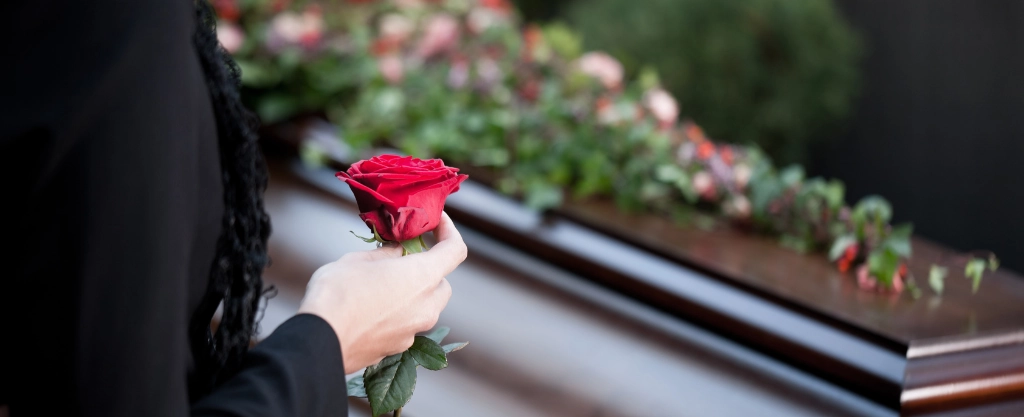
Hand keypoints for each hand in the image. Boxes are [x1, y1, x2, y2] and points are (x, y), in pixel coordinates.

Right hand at [298, 212, 466, 373]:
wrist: (320, 341)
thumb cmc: (337, 294)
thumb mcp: (359, 260)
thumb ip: (386, 254)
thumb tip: (397, 252)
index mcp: (422, 277)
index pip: (455, 250)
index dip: (449, 232)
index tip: (437, 222)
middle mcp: (426, 306)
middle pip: (442, 283)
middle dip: (427, 270)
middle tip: (402, 259)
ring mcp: (414, 331)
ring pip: (426, 306)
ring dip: (412, 293)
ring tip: (381, 285)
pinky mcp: (399, 348)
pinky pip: (407, 325)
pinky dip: (398, 314)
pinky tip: (371, 310)